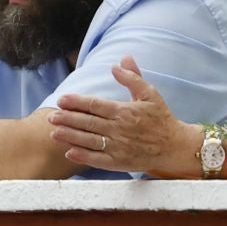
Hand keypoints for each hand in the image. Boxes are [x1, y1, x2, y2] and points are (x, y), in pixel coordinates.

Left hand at [49, 56, 202, 175]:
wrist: (175, 146)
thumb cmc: (161, 118)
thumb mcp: (150, 93)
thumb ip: (132, 77)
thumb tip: (118, 62)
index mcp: (124, 111)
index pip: (95, 105)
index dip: (76, 102)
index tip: (62, 100)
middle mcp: (119, 129)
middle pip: (88, 123)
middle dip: (67, 119)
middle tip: (51, 117)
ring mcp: (119, 147)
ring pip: (89, 141)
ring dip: (70, 137)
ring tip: (53, 133)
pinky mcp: (120, 162)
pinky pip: (98, 160)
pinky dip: (83, 157)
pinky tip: (69, 153)